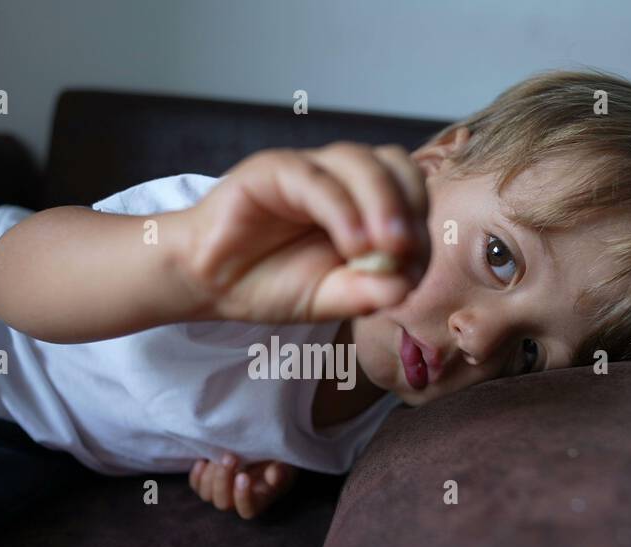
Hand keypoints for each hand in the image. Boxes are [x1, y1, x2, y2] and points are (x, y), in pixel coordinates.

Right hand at [177, 141, 430, 323]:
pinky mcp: (273, 169)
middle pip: (395, 166)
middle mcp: (340, 178)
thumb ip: (368, 293)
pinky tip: (352, 246)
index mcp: (362, 202)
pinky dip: (343, 211)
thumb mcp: (330, 298)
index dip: (421, 227)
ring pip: (361, 163)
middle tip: (406, 253)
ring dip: (382, 205)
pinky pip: (317, 180)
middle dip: (410, 208)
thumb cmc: (270, 283)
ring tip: (383, 251)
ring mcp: (308, 169)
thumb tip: (406, 288)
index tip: (413, 272)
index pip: (410, 193)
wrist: (209, 282)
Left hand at [189, 452, 297, 519]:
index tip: (244, 476)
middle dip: (223, 480)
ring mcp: (222, 491)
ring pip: (207, 495)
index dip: (242, 497)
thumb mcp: (286, 463)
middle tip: (231, 457)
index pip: (247, 510)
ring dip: (209, 476)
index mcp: (258, 500)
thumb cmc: (280, 459)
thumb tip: (273, 476)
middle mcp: (237, 500)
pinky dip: (196, 475)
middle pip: (222, 503)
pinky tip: (203, 461)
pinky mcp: (210, 481)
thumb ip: (282, 471)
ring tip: (219, 455)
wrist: (267, 449)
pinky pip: (196, 485)